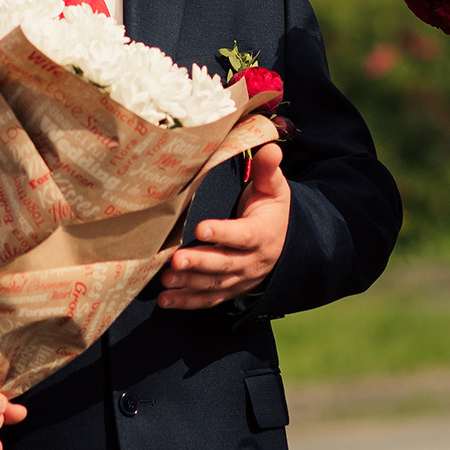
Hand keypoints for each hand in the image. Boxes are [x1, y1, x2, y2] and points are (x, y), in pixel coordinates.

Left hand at [159, 143, 288, 308]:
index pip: (243, 235)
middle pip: (225, 264)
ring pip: (214, 284)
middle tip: (175, 260)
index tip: (200, 229)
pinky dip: (187, 302)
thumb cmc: (271, 210)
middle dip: (200, 263)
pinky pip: (209, 300)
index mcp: (262, 234)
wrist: (284, 244)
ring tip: (166, 278)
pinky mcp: (229, 289)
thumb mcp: (274, 189)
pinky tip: (166, 300)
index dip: (223, 233)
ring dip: (189, 283)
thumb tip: (270, 147)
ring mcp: (240, 279)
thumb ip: (268, 170)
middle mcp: (252, 261)